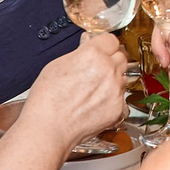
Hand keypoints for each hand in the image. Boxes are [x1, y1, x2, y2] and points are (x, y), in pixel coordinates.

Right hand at [22, 34, 129, 148]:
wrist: (49, 129)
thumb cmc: (47, 100)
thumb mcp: (56, 66)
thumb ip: (78, 52)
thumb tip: (87, 44)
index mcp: (92, 55)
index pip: (111, 40)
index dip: (104, 44)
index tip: (100, 48)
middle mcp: (108, 71)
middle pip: (120, 56)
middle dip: (110, 59)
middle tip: (96, 68)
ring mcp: (115, 90)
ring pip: (122, 76)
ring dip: (112, 78)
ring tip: (92, 88)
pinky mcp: (118, 108)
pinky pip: (120, 96)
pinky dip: (111, 97)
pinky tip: (94, 102)